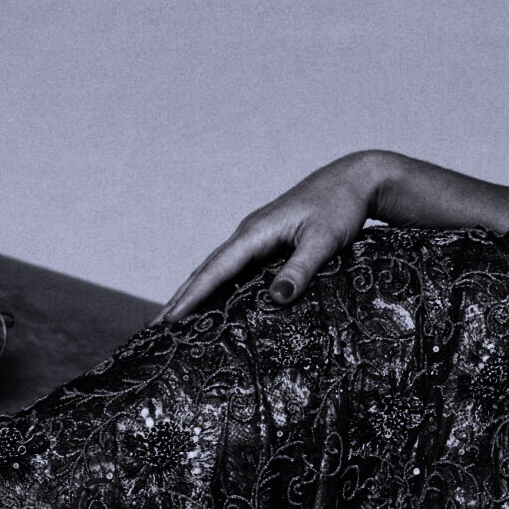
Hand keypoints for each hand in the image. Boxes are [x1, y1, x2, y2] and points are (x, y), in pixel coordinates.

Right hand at [153, 151, 392, 322]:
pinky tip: (213, 300)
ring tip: (173, 319)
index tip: (169, 319)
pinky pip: (233, 266)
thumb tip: (276, 299)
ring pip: (217, 267)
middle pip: (206, 269)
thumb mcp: (325, 240)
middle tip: (155, 328)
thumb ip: (301, 268)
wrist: (354, 180)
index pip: (216, 270)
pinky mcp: (267, 240)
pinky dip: (216, 284)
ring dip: (194, 291)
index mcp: (256, 232)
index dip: (192, 296)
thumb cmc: (340, 207)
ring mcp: (256, 236)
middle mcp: (249, 233)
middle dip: (181, 298)